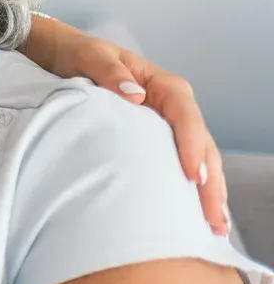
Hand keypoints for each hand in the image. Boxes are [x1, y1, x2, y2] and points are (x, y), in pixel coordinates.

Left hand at [26, 17, 227, 234]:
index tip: (192, 175)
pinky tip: (196, 217)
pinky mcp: (160, 142)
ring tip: (214, 227)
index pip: (185, 115)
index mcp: (164, 86)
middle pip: (201, 144)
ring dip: (208, 192)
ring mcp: (170, 127)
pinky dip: (192, 190)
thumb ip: (109, 71)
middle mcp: (174, 108)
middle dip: (211, 181)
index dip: (192, 145)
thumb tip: (134, 94)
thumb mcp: (91, 56)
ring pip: (199, 160)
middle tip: (213, 217)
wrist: (69, 58)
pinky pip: (181, 166)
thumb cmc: (83, 56)